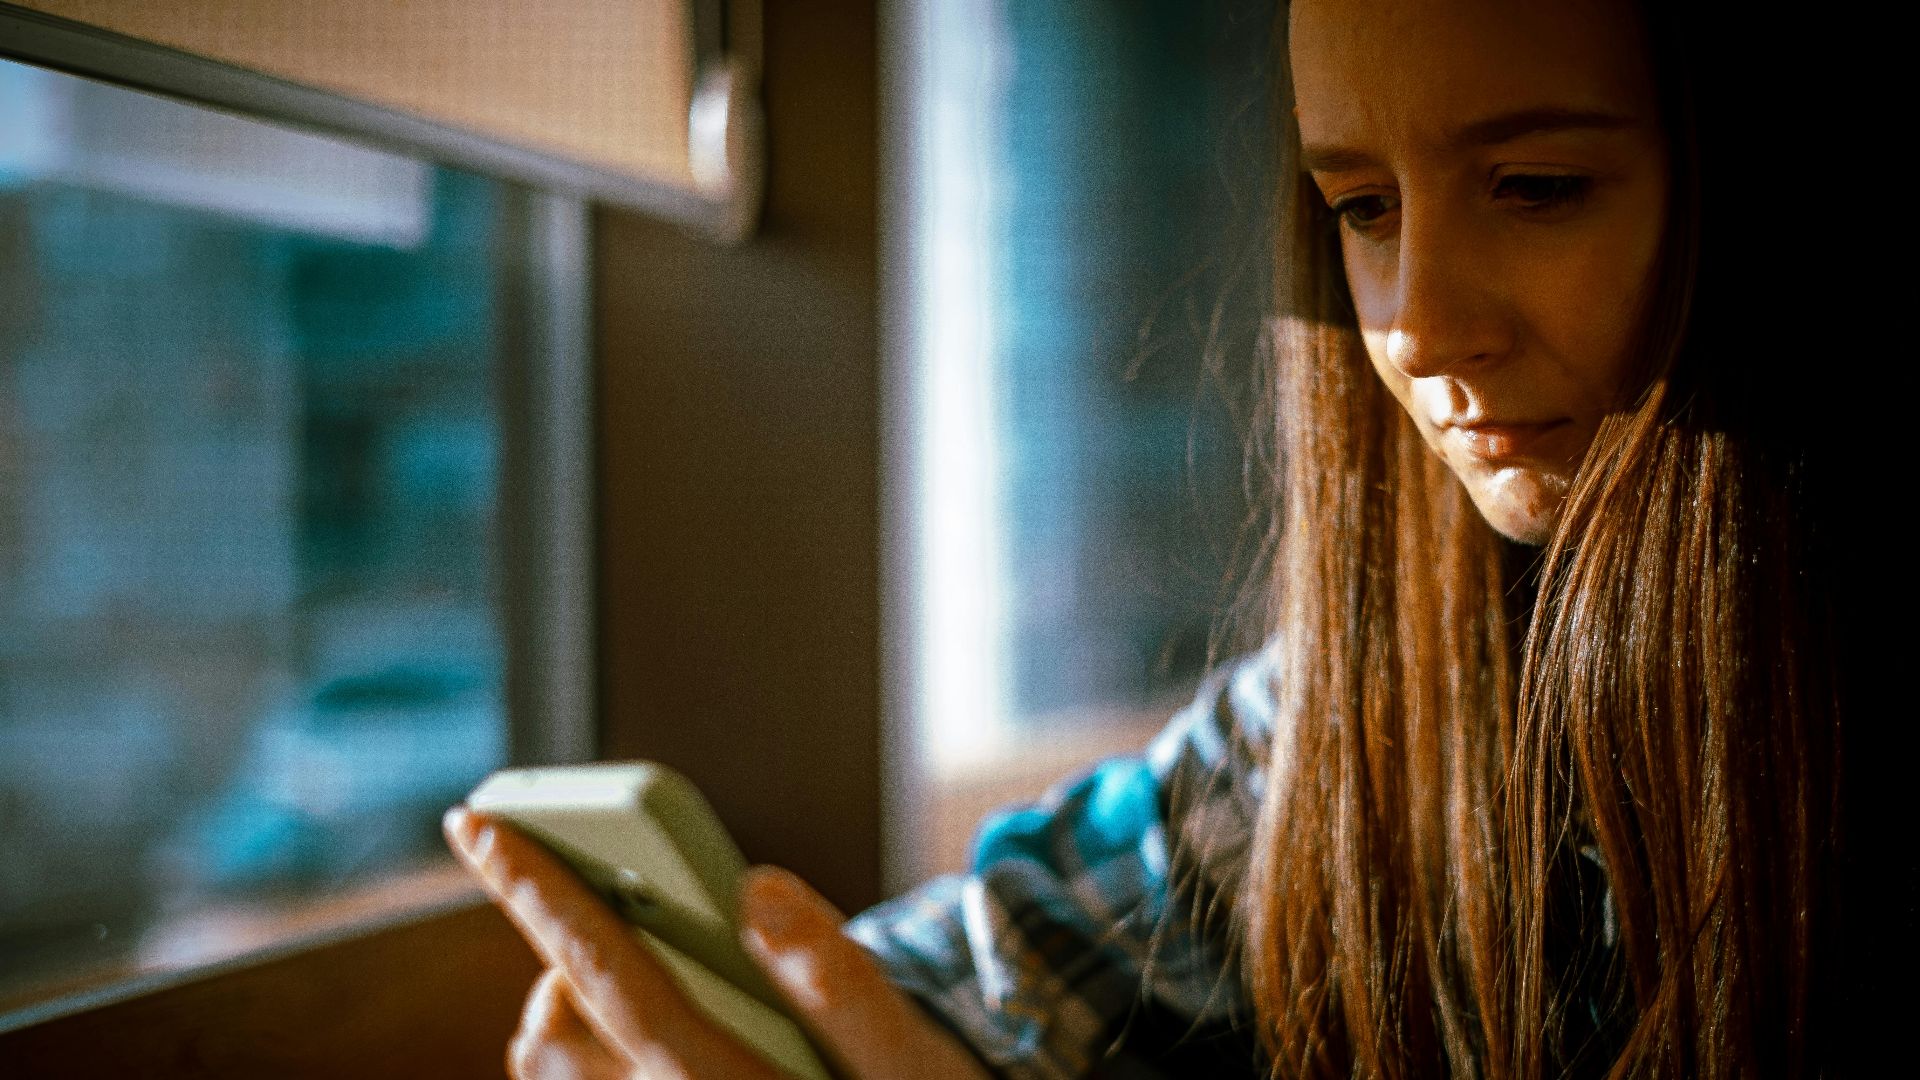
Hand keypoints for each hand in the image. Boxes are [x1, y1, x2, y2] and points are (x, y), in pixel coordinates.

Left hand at [444, 807, 991, 1079]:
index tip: (477, 822)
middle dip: (555, 933)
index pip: (604, 972)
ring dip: (567, 996)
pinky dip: (581, 1037)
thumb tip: (756, 890)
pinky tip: (639, 1019)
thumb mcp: (900, 1055)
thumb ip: (840, 981)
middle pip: (552, 1017)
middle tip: (578, 872)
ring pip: (549, 1056)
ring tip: (637, 955)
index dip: (537, 891)